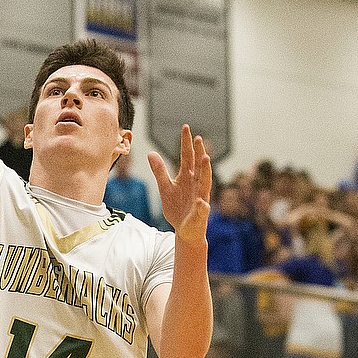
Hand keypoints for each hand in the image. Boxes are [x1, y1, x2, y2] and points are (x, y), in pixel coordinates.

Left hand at [148, 126, 211, 247]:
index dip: (186, 143)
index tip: (186, 128)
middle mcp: (196, 184)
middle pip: (198, 166)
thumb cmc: (177, 207)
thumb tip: (151, 153)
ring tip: (205, 159)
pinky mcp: (200, 214)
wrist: (184, 230)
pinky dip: (202, 206)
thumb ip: (160, 171)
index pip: (187, 157)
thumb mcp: (165, 188)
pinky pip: (202, 209)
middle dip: (198, 152)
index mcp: (187, 177)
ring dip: (205, 171)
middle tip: (198, 137)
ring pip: (205, 183)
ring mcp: (200, 198)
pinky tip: (202, 202)